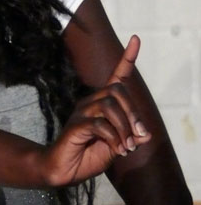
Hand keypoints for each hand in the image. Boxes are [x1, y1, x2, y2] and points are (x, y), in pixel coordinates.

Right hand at [42, 35, 151, 186]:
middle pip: (116, 90)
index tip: (135, 39)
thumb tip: (144, 133)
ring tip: (125, 147)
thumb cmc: (89, 155)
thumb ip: (130, 137)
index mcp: (102, 104)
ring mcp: (81, 112)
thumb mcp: (117, 146)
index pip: (116, 76)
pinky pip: (99, 124)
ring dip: (124, 128)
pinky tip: (115, 149)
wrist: (65, 169)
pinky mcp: (76, 125)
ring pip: (109, 106)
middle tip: (138, 136)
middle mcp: (90, 102)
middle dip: (133, 113)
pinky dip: (113, 138)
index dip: (127, 58)